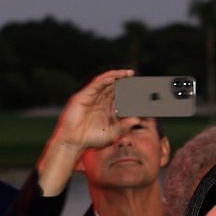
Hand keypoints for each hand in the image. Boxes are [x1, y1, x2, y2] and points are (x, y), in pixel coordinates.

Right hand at [39, 69, 135, 183]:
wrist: (74, 142)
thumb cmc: (92, 139)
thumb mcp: (113, 133)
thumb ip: (124, 126)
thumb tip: (138, 120)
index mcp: (107, 108)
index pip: (120, 96)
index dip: (129, 91)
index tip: (141, 88)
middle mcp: (99, 101)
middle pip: (113, 87)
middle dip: (123, 80)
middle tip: (134, 75)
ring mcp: (90, 98)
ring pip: (104, 83)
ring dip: (115, 76)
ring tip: (126, 73)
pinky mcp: (82, 97)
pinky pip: (94, 86)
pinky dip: (104, 80)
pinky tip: (113, 78)